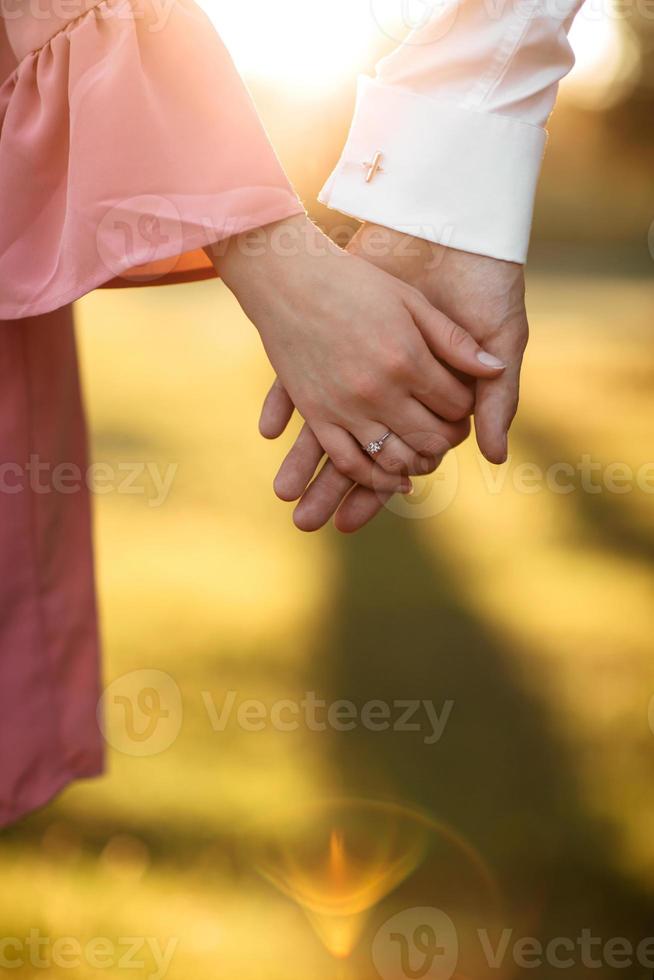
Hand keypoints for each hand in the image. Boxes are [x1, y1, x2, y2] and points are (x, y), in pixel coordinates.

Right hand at [214, 215, 505, 499]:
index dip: (466, 408)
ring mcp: (346, 409)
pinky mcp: (318, 418)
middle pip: (431, 438)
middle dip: (448, 438)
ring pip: (396, 459)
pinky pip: (352, 463)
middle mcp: (379, 391)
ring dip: (418, 463)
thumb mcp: (411, 301)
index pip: (456, 405)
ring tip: (425, 453)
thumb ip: (454, 339)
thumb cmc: (354, 283)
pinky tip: (394, 478)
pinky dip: (376, 479)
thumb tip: (497, 369)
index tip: (463, 402)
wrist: (288, 282)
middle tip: (449, 431)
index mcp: (407, 359)